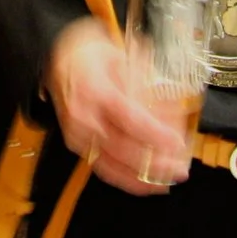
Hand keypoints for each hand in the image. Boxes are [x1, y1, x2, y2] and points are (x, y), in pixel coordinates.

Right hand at [44, 19, 188, 196]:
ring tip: (170, 180)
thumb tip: (172, 106)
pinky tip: (146, 184)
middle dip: (155, 163)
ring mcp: (77, 134)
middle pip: (122, 147)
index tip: (177, 143)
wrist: (55, 58)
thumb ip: (143, 81)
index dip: (154, 134)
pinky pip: (102, 169)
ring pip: (112, 165)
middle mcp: (82, 115)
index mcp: (93, 88)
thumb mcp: (118, 55)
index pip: (128, 117)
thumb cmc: (89, 53)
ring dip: (143, 178)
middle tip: (181, 168)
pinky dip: (125, 180)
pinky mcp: (76, 145)